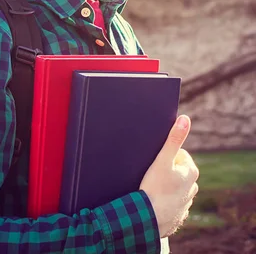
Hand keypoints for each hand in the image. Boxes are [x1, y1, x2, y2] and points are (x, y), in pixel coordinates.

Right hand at [139, 115, 198, 237]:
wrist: (147, 219)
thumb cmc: (155, 187)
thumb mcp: (163, 159)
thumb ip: (174, 138)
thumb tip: (185, 118)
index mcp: (191, 172)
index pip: (178, 154)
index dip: (165, 157)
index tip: (156, 165)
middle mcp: (193, 187)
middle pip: (176, 170)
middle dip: (165, 170)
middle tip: (153, 176)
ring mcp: (186, 203)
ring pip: (174, 186)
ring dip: (164, 185)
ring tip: (152, 189)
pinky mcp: (178, 214)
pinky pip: (170, 202)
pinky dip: (163, 200)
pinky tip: (154, 201)